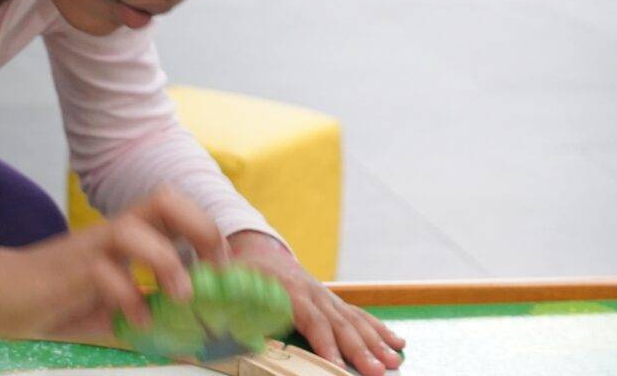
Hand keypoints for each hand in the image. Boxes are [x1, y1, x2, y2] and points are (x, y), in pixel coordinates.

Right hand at [0, 189, 226, 338]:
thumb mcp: (108, 314)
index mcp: (126, 239)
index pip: (175, 211)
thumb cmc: (53, 302)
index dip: (208, 231)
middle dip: (199, 228)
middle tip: (214, 267)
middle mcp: (111, 235)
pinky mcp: (67, 271)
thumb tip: (190, 349)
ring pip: (134, 228)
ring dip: (167, 262)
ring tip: (180, 297)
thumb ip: (145, 322)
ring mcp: (88, 249)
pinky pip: (102, 273)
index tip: (224, 268)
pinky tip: (133, 322)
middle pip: (164, 199)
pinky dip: (126, 297)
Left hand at [229, 231, 404, 374]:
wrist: (258, 252)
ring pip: (355, 321)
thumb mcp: (229, 287)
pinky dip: (379, 330)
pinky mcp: (334, 301)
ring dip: (376, 343)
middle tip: (377, 371)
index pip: (311, 319)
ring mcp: (327, 297)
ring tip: (393, 361)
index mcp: (288, 291)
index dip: (325, 343)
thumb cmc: (243, 274)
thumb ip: (227, 309)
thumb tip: (219, 331)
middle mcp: (313, 293)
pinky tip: (396, 343)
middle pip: (341, 324)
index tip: (336, 364)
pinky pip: (360, 315)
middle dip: (361, 350)